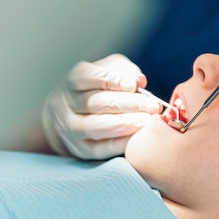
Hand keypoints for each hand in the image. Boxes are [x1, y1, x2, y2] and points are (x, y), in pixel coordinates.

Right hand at [42, 54, 161, 159]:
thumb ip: (123, 70)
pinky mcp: (80, 149)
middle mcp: (65, 104)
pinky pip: (100, 149)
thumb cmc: (99, 86)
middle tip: (153, 106)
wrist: (77, 113)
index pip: (88, 77)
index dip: (112, 80)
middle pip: (96, 103)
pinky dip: (120, 144)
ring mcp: (70, 128)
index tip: (134, 85)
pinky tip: (138, 138)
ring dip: (125, 124)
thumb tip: (138, 81)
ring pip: (96, 127)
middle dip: (129, 104)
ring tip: (148, 121)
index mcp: (70, 80)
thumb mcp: (110, 69)